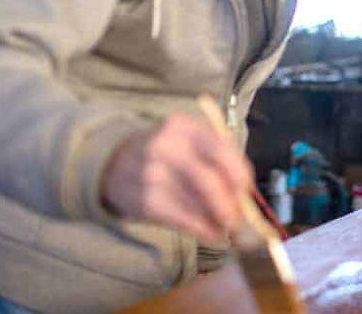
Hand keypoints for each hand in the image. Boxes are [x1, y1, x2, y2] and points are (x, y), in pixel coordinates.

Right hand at [100, 114, 253, 241]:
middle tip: (242, 218)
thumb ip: (218, 159)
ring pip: (198, 204)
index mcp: (183, 127)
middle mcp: (166, 148)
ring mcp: (151, 175)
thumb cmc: (166, 153)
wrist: (113, 163)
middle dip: (231, 204)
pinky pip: (183, 220)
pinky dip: (204, 230)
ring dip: (221, 221)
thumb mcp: (188, 140)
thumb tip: (246, 195)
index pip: (220, 150)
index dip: (240, 173)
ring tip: (230, 227)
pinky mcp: (144, 202)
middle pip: (209, 181)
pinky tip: (212, 233)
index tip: (248, 189)